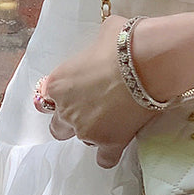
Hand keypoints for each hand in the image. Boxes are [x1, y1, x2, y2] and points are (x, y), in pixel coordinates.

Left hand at [36, 15, 156, 167]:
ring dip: (93, 133)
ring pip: (82, 141)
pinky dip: (109, 154)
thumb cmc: (124, 43)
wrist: (148, 62)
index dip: (61, 97)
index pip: (46, 99)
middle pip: (57, 127)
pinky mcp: (109, 143)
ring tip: (114, 120)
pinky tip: (117, 144)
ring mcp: (86, 129)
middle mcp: (66, 110)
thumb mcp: (103, 34)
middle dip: (71, 121)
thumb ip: (96, 47)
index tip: (75, 94)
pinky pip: (104, 159)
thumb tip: (108, 41)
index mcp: (58, 83)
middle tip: (92, 110)